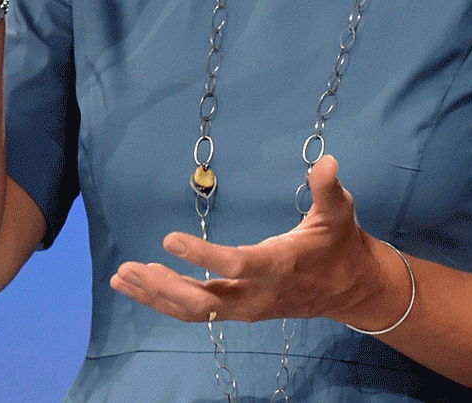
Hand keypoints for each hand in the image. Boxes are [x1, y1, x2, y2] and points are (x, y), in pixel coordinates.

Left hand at [109, 155, 410, 330]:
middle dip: (162, 287)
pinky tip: (143, 287)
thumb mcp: (339, 212)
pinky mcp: (239, 310)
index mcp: (278, 266)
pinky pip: (197, 311)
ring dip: (156, 296)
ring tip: (122, 277)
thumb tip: (326, 160)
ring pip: (193, 310)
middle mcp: (257, 294)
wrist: (349, 288)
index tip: (168, 239)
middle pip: (201, 301)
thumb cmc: (340, 244)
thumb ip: (328, 188)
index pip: (234, 265)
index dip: (201, 255)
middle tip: (128, 268)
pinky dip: (166, 300)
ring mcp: (246, 307)